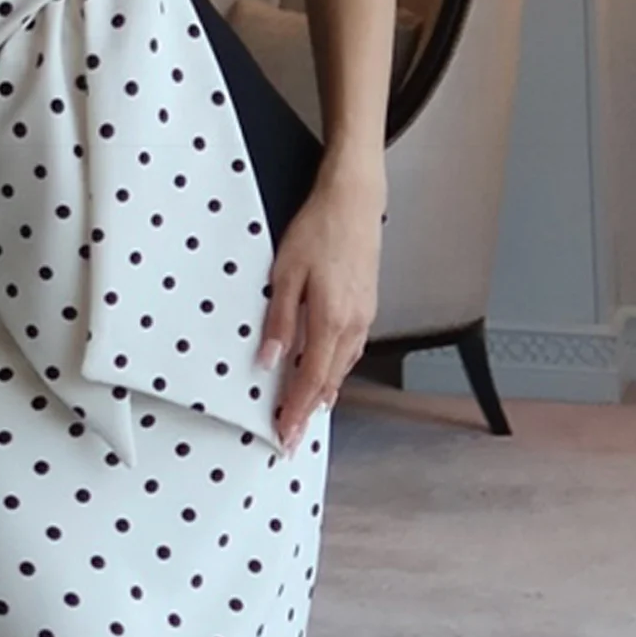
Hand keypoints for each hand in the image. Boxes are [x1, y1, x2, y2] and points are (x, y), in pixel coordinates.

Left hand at [258, 160, 384, 455]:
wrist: (355, 200)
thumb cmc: (320, 229)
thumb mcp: (286, 273)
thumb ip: (279, 321)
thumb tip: (268, 361)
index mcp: (330, 320)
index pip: (309, 380)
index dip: (296, 411)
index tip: (284, 435)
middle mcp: (352, 325)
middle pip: (327, 382)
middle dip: (308, 413)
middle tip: (292, 437)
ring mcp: (363, 317)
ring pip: (341, 369)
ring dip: (323, 394)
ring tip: (306, 414)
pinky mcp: (367, 307)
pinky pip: (350, 351)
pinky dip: (336, 371)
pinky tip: (327, 374)